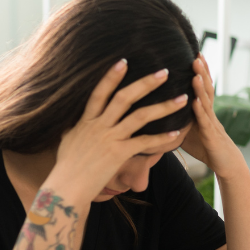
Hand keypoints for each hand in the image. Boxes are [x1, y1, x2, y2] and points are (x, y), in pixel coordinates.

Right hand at [49, 60, 188, 204]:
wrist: (66, 189)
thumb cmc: (67, 166)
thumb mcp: (69, 139)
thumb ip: (77, 126)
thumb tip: (77, 118)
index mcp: (86, 120)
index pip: (99, 92)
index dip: (111, 76)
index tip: (125, 61)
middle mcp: (98, 126)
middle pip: (124, 98)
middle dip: (146, 83)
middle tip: (165, 72)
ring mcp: (109, 139)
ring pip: (140, 117)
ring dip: (163, 106)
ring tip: (182, 98)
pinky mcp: (118, 154)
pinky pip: (144, 143)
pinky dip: (162, 138)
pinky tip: (176, 133)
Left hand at [180, 54, 247, 178]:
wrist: (226, 165)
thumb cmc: (205, 146)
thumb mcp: (187, 128)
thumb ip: (176, 116)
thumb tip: (154, 108)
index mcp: (202, 109)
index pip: (201, 85)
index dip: (198, 70)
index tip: (192, 51)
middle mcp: (209, 112)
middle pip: (206, 87)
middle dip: (201, 70)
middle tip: (196, 52)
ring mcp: (212, 123)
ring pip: (206, 101)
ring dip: (201, 85)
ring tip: (195, 70)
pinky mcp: (212, 137)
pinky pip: (205, 122)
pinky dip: (200, 110)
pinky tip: (195, 101)